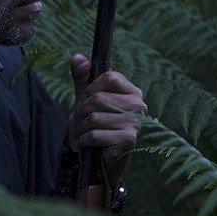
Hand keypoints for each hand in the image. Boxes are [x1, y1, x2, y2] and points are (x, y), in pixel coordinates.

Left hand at [68, 54, 145, 192]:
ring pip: (93, 117)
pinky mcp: (129, 140)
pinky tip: (87, 144)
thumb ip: (82, 78)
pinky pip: (94, 134)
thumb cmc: (95, 125)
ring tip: (83, 133)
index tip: (87, 101)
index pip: (109, 77)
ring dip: (80, 128)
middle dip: (80, 112)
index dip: (91, 89)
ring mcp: (136, 123)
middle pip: (98, 99)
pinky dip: (84, 140)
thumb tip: (77, 57)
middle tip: (80, 122)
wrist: (101, 159)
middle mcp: (139, 106)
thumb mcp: (86, 98)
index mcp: (132, 92)